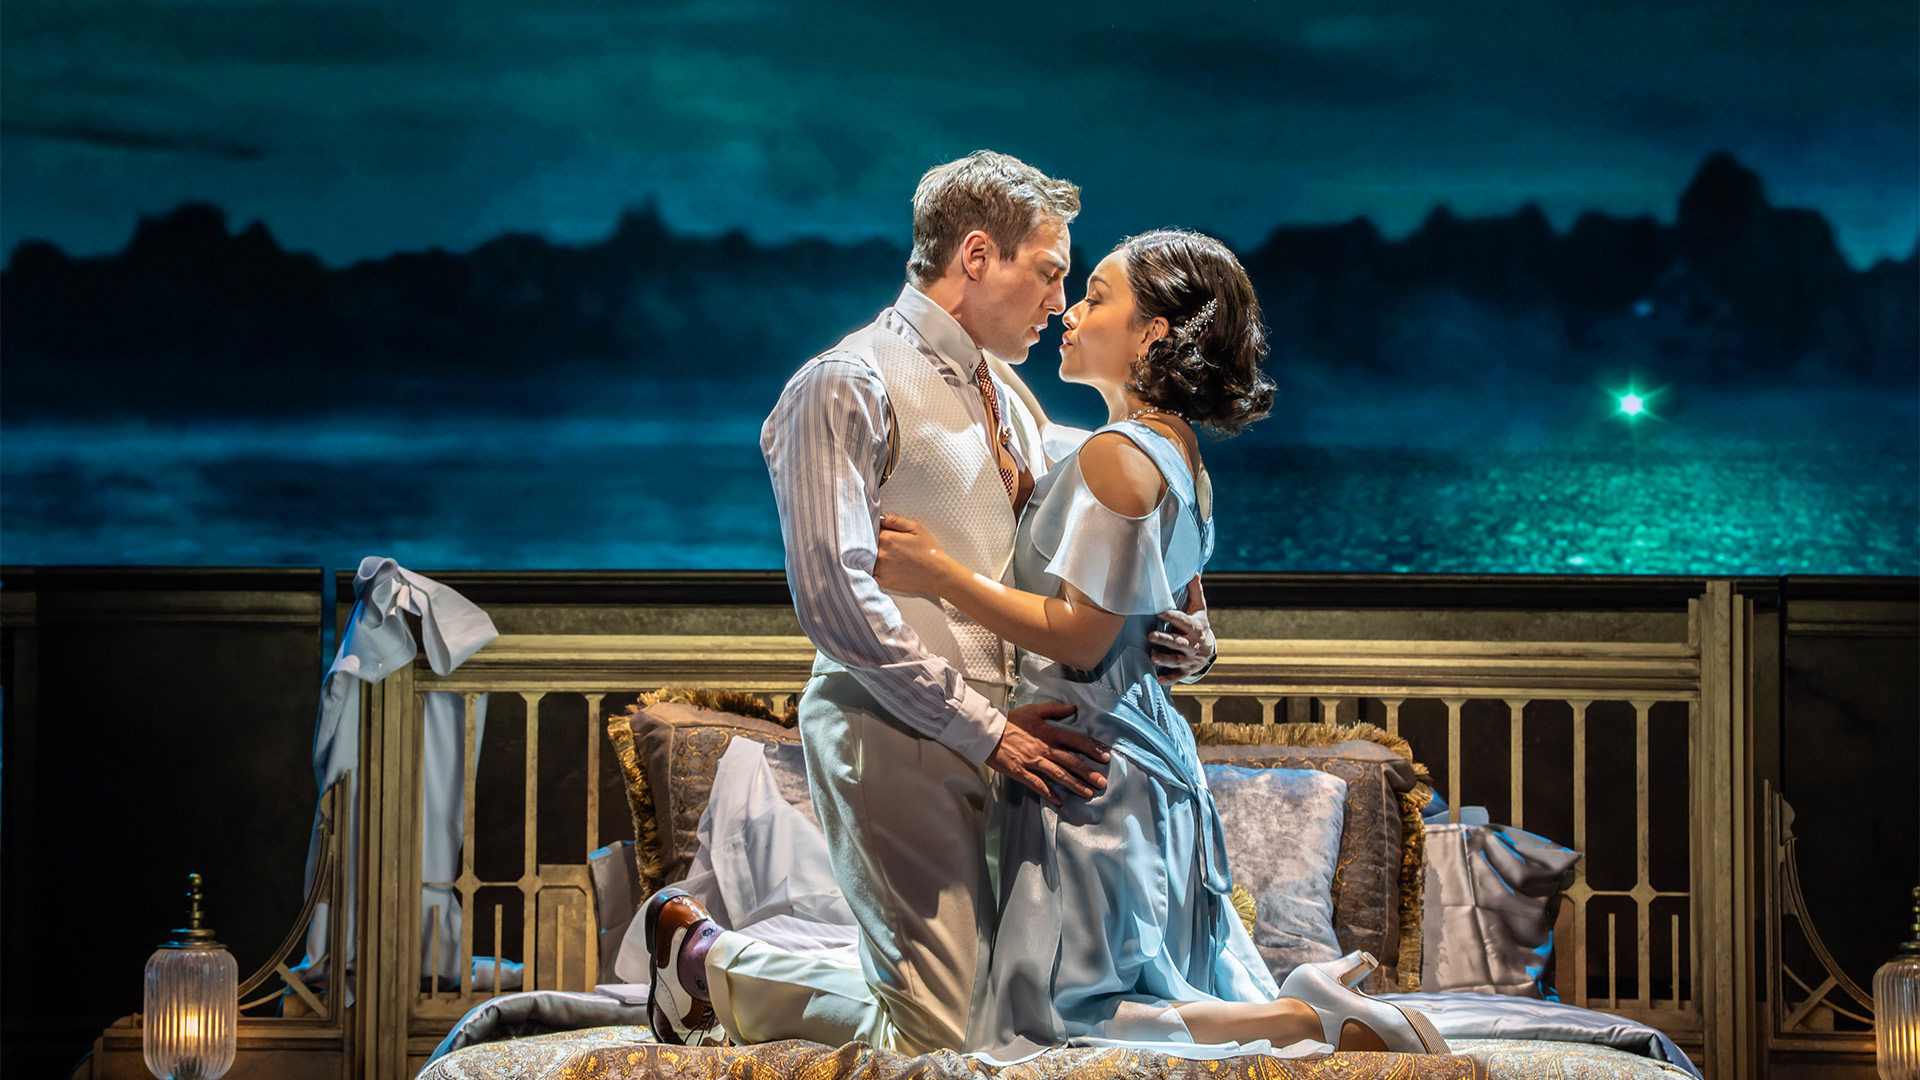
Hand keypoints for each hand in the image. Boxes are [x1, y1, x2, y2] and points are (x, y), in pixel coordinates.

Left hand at [873, 514, 957, 594]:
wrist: (938, 574)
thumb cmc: (929, 551)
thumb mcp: (916, 528)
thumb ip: (896, 521)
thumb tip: (881, 518)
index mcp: (887, 538)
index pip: (871, 531)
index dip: (876, 531)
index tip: (880, 533)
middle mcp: (881, 553)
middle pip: (867, 545)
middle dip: (871, 544)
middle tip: (884, 547)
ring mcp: (880, 568)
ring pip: (867, 560)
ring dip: (869, 557)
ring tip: (884, 558)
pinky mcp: (883, 581)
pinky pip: (869, 575)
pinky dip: (870, 572)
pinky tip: (878, 569)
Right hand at [987, 701, 1109, 805]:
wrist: (987, 731)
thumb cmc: (1010, 720)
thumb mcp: (1034, 710)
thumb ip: (1054, 709)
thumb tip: (1072, 708)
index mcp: (1049, 733)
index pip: (1075, 741)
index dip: (1092, 749)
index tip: (1105, 757)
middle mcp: (1044, 748)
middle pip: (1071, 762)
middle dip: (1088, 773)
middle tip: (1102, 783)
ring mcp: (1033, 761)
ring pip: (1058, 775)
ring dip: (1074, 785)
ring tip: (1087, 793)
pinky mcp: (1021, 772)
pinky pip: (1037, 785)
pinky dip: (1049, 793)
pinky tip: (1059, 801)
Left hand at [1151, 578, 1215, 685]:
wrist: (1209, 650)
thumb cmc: (1199, 625)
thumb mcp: (1200, 609)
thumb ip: (1195, 592)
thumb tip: (1193, 572)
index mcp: (1195, 628)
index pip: (1182, 621)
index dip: (1171, 616)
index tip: (1158, 611)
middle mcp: (1191, 644)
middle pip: (1177, 642)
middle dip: (1165, 639)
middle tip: (1151, 635)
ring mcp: (1188, 659)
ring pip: (1175, 660)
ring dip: (1164, 659)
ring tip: (1153, 657)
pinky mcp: (1184, 671)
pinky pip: (1176, 676)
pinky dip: (1168, 679)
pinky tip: (1159, 679)